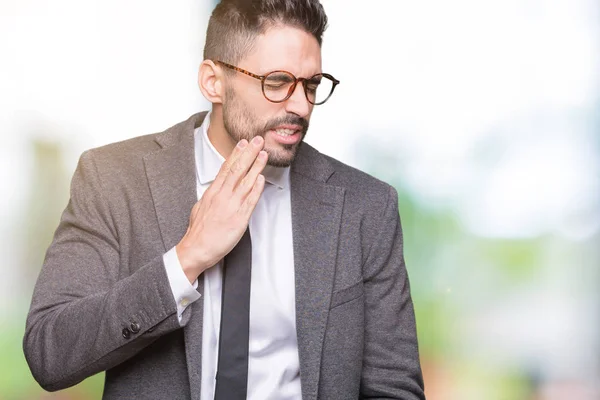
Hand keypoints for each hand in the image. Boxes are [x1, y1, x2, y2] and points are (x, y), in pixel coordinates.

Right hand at [175, 136, 266, 282]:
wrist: (196, 249)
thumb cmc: (198, 231)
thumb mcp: (201, 207)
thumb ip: (211, 196)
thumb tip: (216, 188)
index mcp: (212, 192)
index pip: (226, 168)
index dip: (236, 154)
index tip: (243, 143)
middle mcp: (222, 196)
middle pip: (237, 169)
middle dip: (249, 153)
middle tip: (257, 140)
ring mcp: (231, 206)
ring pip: (245, 182)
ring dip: (256, 166)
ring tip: (263, 154)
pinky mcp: (239, 219)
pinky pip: (250, 201)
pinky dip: (256, 188)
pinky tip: (261, 179)